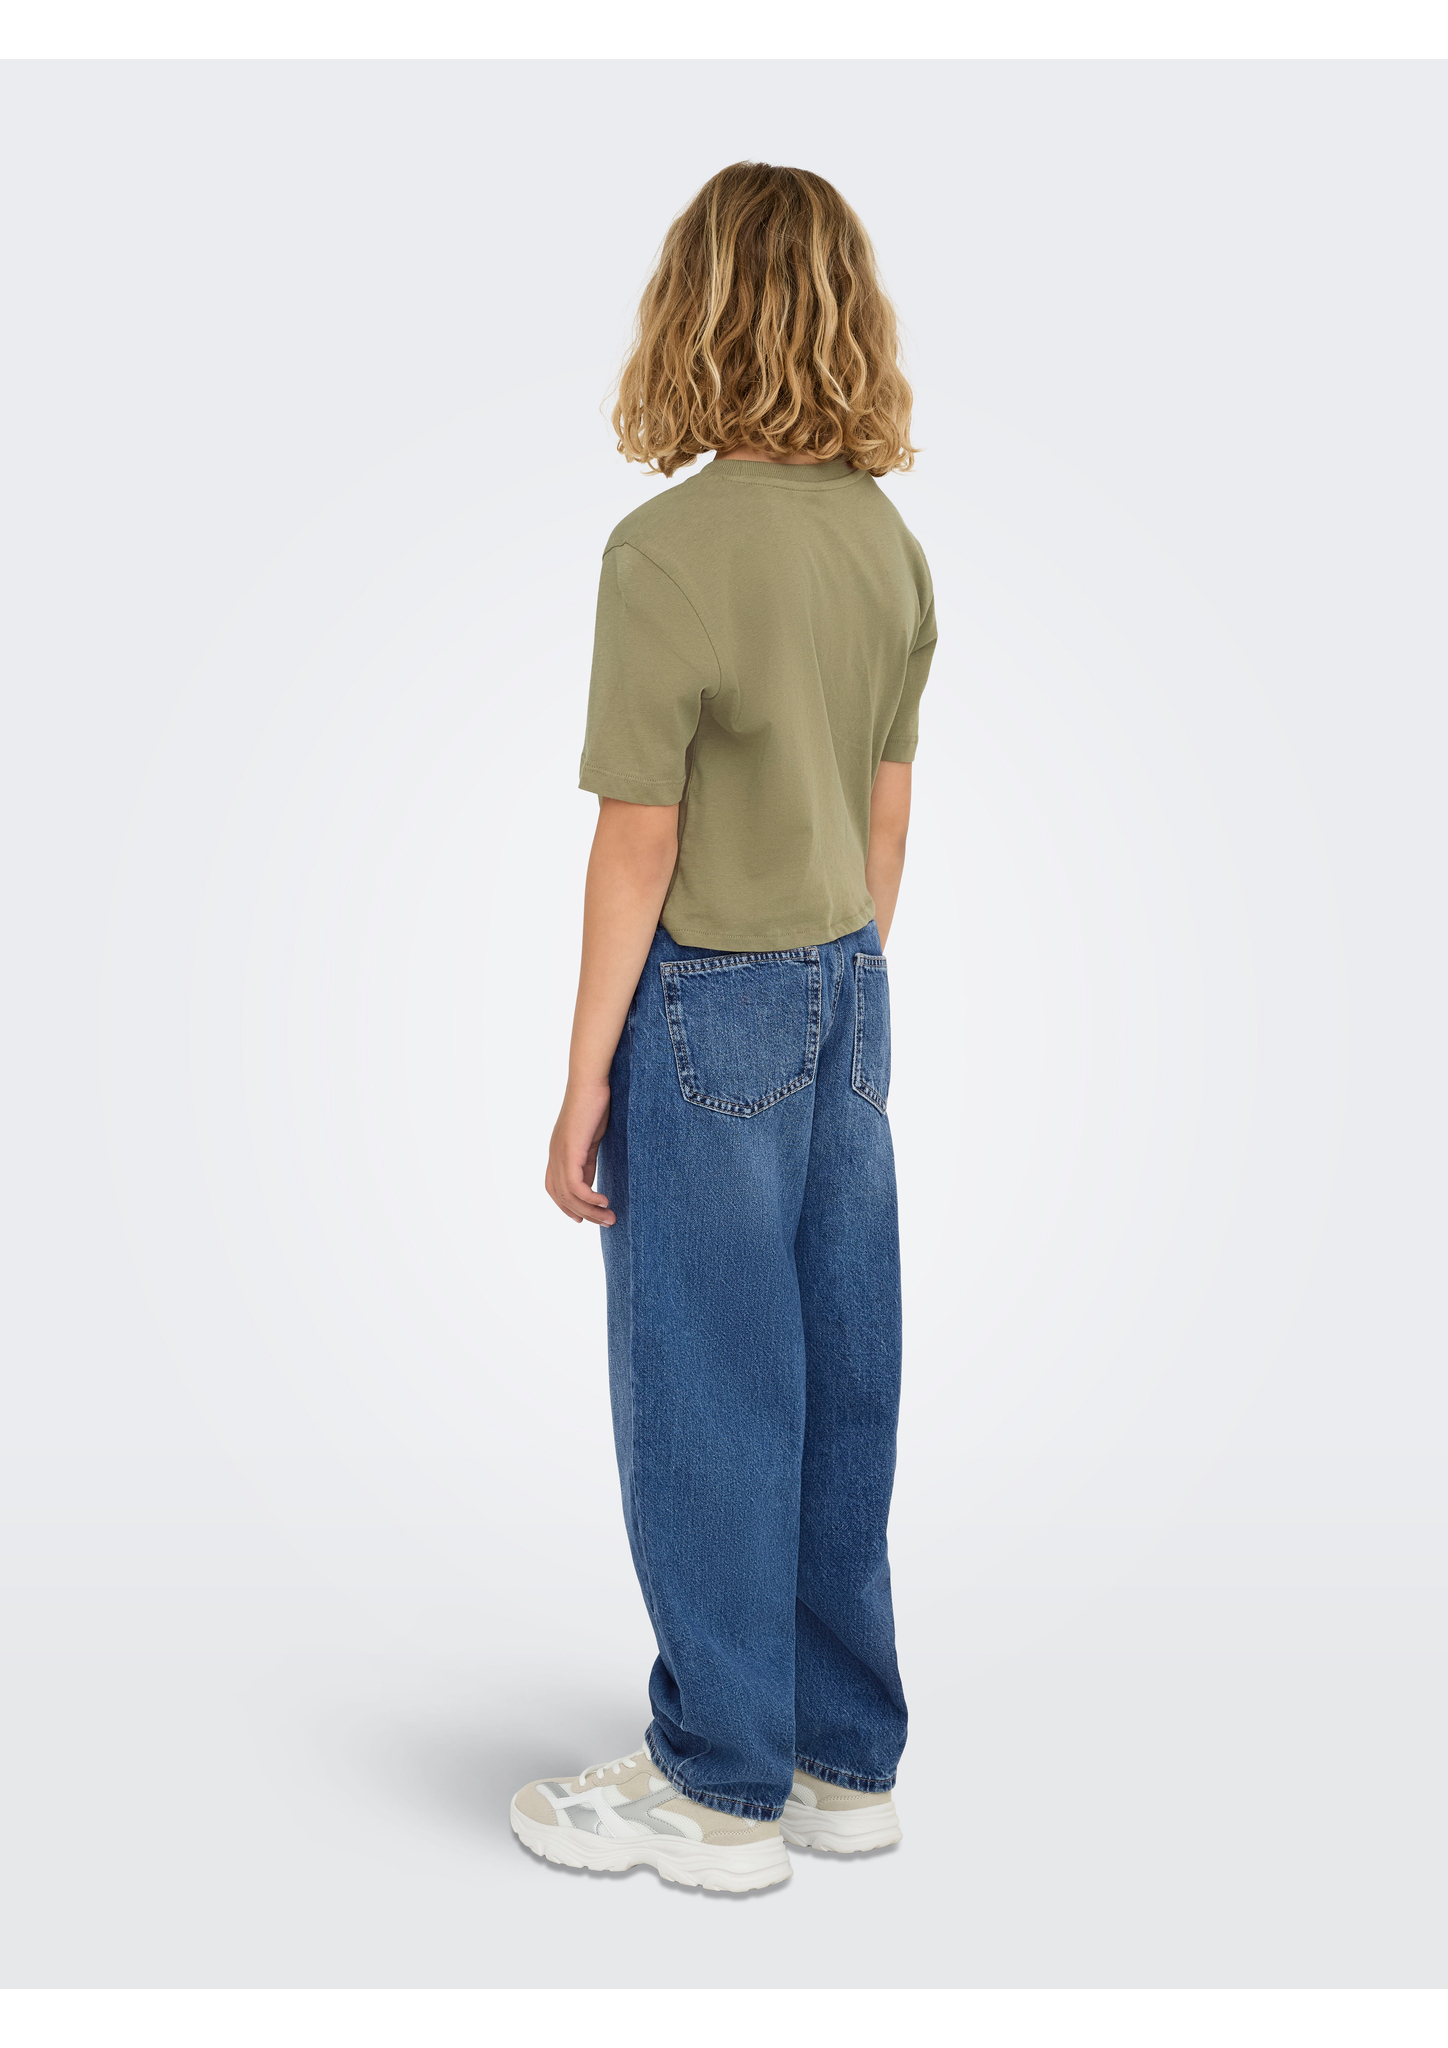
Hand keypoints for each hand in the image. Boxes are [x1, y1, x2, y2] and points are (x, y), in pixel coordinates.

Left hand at [545, 1078, 615, 1225]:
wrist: (591, 1081)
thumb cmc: (595, 1103)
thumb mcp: (591, 1138)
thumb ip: (587, 1160)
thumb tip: (588, 1182)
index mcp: (558, 1151)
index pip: (554, 1188)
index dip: (566, 1206)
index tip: (583, 1219)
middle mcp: (554, 1154)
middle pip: (561, 1196)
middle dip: (583, 1214)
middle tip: (606, 1222)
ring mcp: (560, 1153)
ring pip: (569, 1195)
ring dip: (590, 1211)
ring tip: (610, 1218)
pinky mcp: (570, 1151)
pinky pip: (576, 1186)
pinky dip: (589, 1198)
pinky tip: (604, 1201)